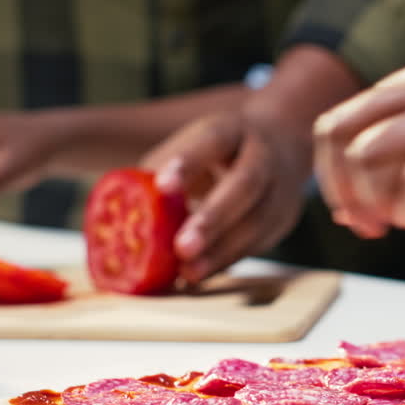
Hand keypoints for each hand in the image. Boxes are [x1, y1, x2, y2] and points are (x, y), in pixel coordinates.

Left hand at [142, 107, 311, 283]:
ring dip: (222, 250)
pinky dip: (227, 261)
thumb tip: (120, 213)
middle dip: (214, 218)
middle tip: (183, 247)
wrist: (280, 143)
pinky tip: (201, 275)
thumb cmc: (215, 151)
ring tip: (188, 272)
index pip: (213, 140)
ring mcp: (280, 187)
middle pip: (245, 184)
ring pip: (258, 220)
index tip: (163, 186)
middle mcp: (262, 155)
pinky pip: (258, 242)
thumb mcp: (191, 146)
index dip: (189, 162)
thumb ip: (160, 173)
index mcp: (232, 130)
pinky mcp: (284, 218)